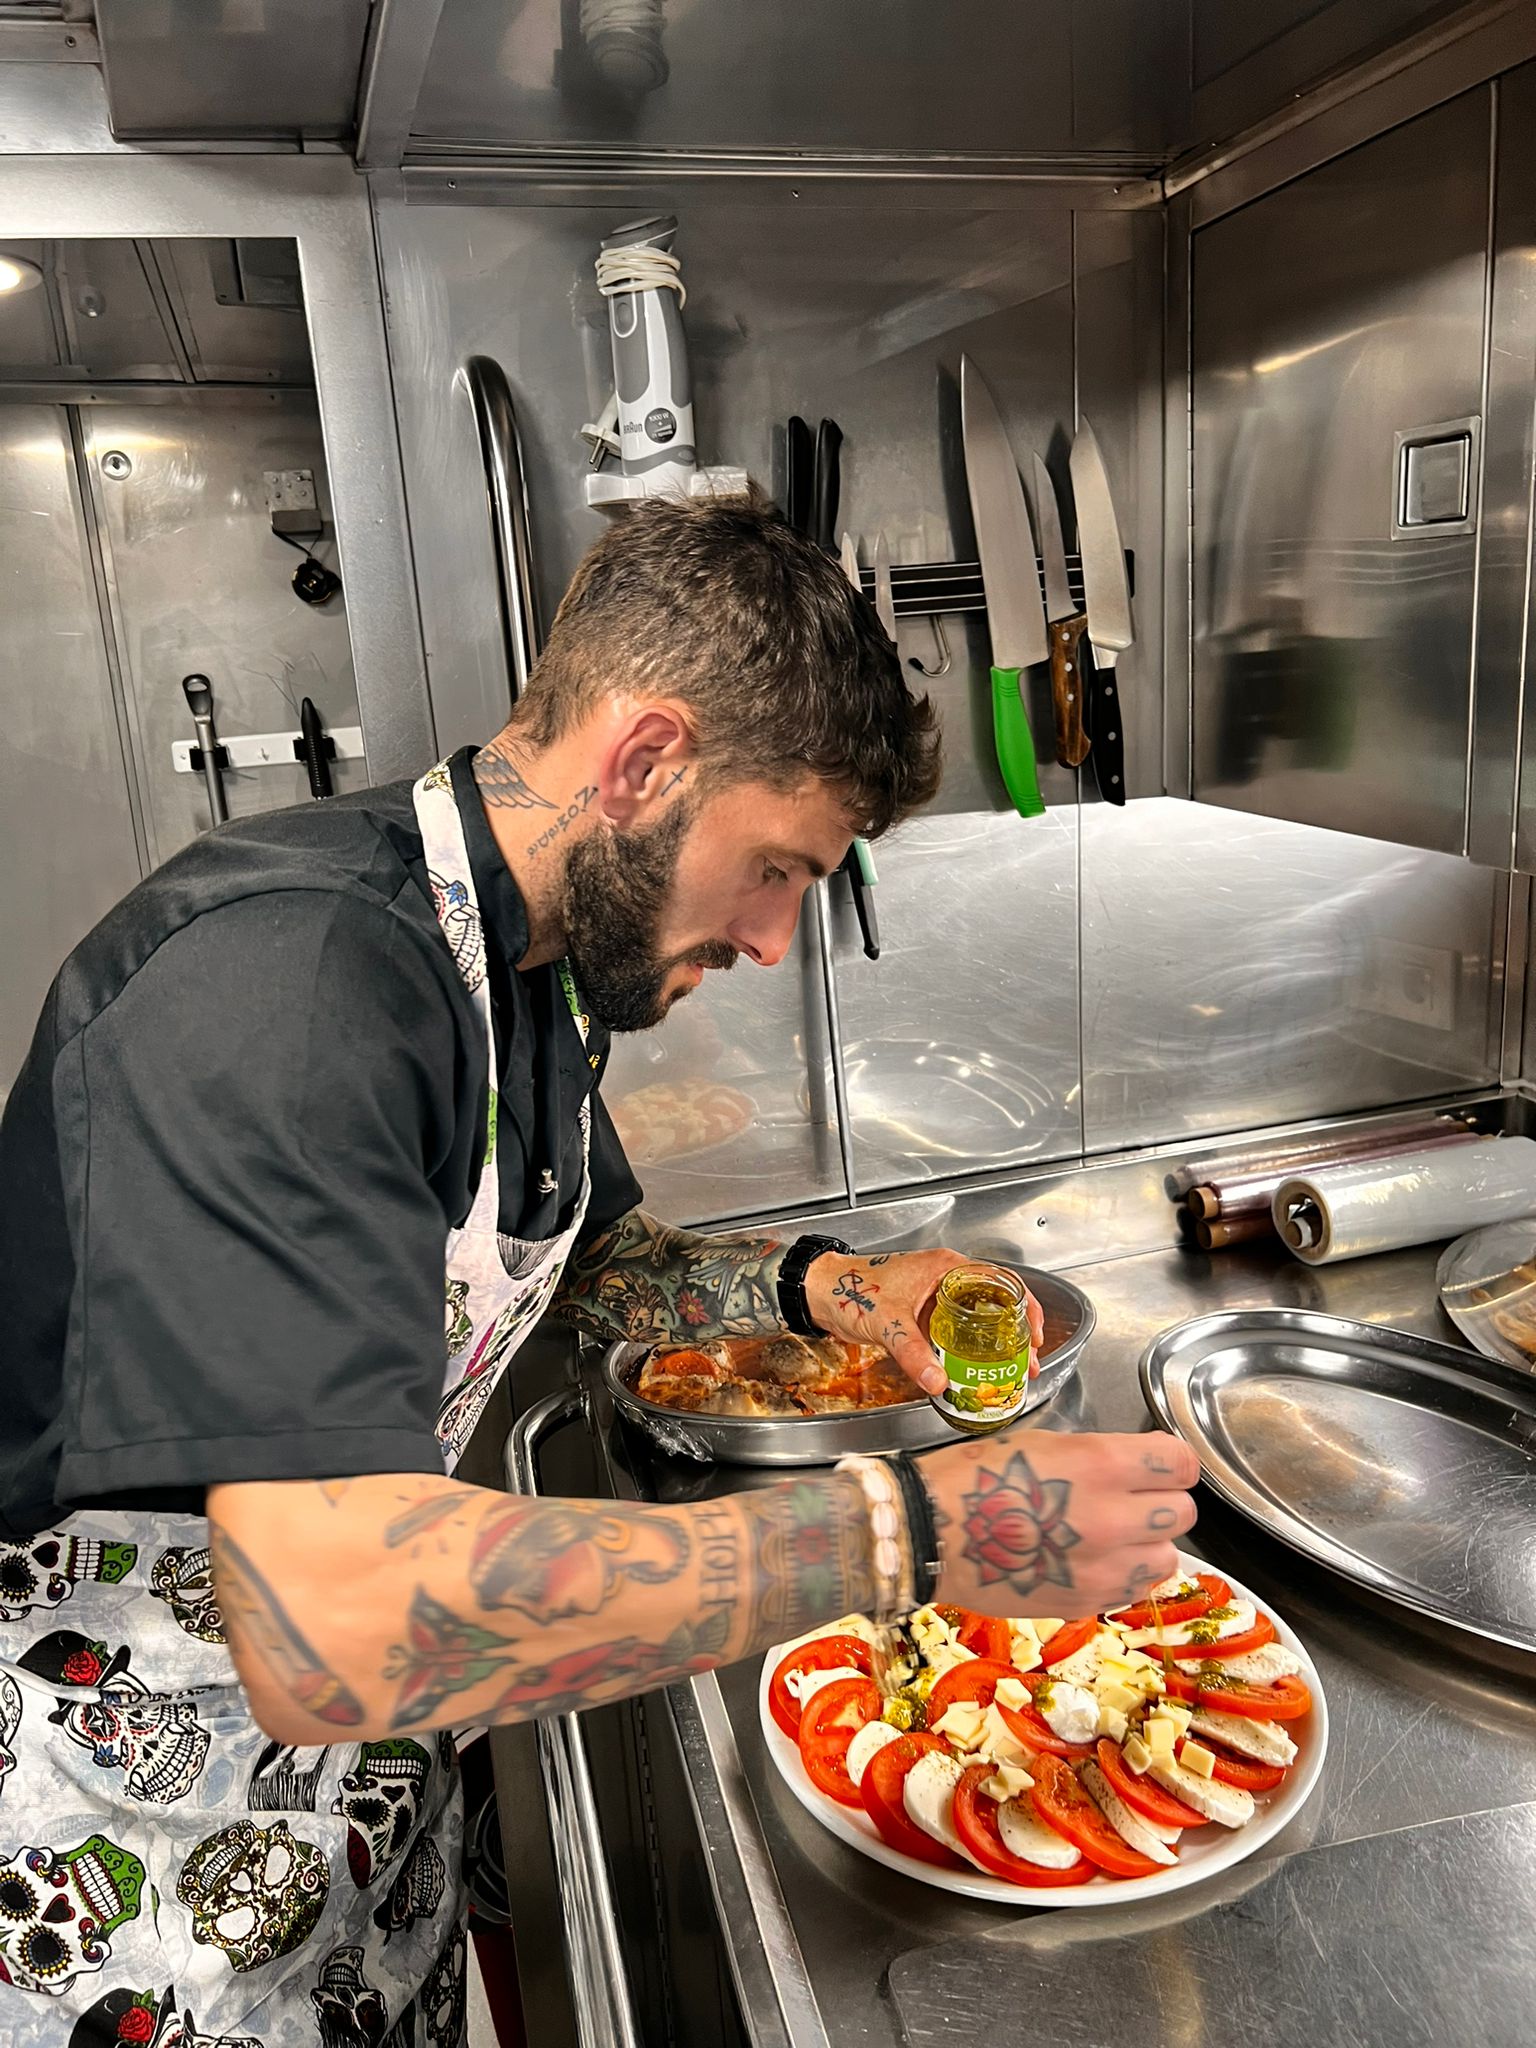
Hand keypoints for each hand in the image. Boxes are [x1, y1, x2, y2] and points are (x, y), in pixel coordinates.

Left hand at [804, 1247, 1045, 1396]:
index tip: (1036, 1332)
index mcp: (946, 1269)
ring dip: (993, 1345)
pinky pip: (954, 1335)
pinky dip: (968, 1352)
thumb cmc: (851, 1289)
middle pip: (993, 1305)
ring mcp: (935, 1301)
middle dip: (1015, 1333)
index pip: (1000, 1280)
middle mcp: (946, 1282)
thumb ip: (913, 1352)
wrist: (820, 1294)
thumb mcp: (888, 1321)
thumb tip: (939, 1382)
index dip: (1024, 1305)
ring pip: (976, 1322)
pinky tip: (974, 1372)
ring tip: (1009, 1371)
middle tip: (1028, 1362)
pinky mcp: (922, 1319)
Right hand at [919, 1427, 1199, 1619]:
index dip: (1170, 1463)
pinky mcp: (1089, 1602)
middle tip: (1130, 1500)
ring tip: (1113, 1536)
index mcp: (1101, 1465)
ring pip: (1167, 1557)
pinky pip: (1134, 1587)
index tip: (1156, 1466)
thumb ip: (1101, 1458)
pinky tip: (1090, 1560)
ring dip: (1147, 1544)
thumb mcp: (1044, 1443)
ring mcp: (1103, 1568)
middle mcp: (1113, 1519)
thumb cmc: (978, 1476)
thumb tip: (1136, 1473)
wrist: (931, 1533)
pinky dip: (1123, 1574)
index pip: (1180, 1464)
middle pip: (1182, 1512)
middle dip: (1160, 1502)